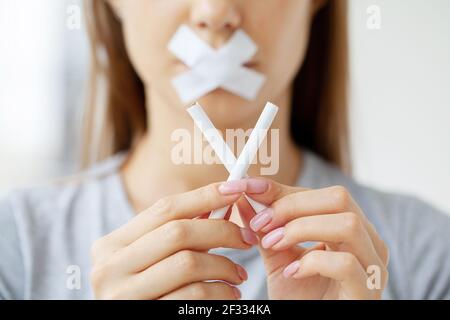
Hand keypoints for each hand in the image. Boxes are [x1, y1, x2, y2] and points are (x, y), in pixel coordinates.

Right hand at [90, 182, 259, 299]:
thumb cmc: (144, 293)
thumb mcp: (147, 260)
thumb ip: (175, 235)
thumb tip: (220, 205)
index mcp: (111, 245)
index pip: (164, 209)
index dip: (203, 196)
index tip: (234, 190)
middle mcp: (110, 267)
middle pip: (178, 232)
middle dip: (222, 230)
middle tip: (247, 238)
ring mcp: (124, 295)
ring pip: (188, 263)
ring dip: (225, 265)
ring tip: (239, 274)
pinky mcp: (146, 316)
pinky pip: (193, 296)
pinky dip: (220, 292)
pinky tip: (229, 295)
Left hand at [222, 178, 388, 299]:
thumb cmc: (298, 297)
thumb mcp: (277, 256)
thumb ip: (265, 228)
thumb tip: (243, 197)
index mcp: (348, 228)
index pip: (320, 194)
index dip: (283, 189)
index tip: (249, 188)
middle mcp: (368, 242)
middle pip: (339, 198)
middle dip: (292, 205)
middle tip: (260, 222)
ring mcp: (372, 268)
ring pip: (348, 224)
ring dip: (301, 228)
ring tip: (273, 244)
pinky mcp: (367, 293)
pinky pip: (347, 264)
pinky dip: (313, 262)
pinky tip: (292, 272)